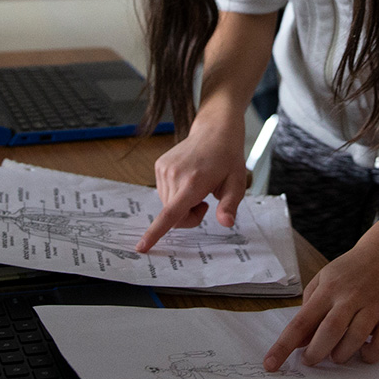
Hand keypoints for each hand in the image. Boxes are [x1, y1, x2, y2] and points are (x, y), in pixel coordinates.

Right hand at [135, 114, 248, 252]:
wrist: (214, 131)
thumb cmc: (227, 159)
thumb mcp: (236, 183)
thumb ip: (230, 205)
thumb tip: (226, 223)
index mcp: (193, 182)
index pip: (170, 214)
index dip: (155, 233)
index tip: (141, 247)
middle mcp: (174, 175)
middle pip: (173, 216)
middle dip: (189, 217)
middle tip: (205, 202)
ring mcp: (164, 169)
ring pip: (167, 206)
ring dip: (182, 205)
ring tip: (197, 187)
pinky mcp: (159, 166)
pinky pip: (164, 194)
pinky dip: (175, 195)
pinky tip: (188, 180)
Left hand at [263, 240, 378, 369]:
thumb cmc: (351, 270)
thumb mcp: (323, 280)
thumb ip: (309, 308)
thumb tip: (298, 341)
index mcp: (328, 289)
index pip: (301, 322)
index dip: (284, 346)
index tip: (271, 363)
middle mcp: (350, 297)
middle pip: (329, 332)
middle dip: (315, 353)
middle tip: (310, 359)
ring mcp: (373, 306)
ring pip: (355, 339)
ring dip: (341, 355)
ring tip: (335, 355)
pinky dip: (370, 355)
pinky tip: (362, 352)